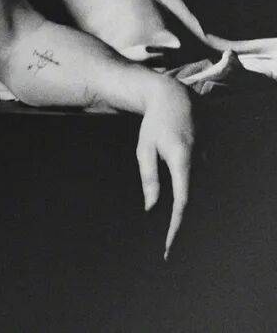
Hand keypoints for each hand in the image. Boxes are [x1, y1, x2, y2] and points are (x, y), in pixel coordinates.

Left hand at [135, 76, 193, 257]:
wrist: (174, 98)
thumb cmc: (154, 123)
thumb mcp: (144, 147)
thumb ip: (149, 177)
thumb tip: (151, 208)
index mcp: (182, 161)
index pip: (183, 202)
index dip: (177, 226)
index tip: (169, 245)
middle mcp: (200, 165)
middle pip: (194, 205)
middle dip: (181, 230)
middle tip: (168, 253)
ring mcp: (207, 163)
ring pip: (198, 198)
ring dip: (186, 218)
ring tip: (171, 240)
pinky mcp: (207, 162)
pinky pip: (199, 188)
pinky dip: (190, 204)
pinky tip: (178, 216)